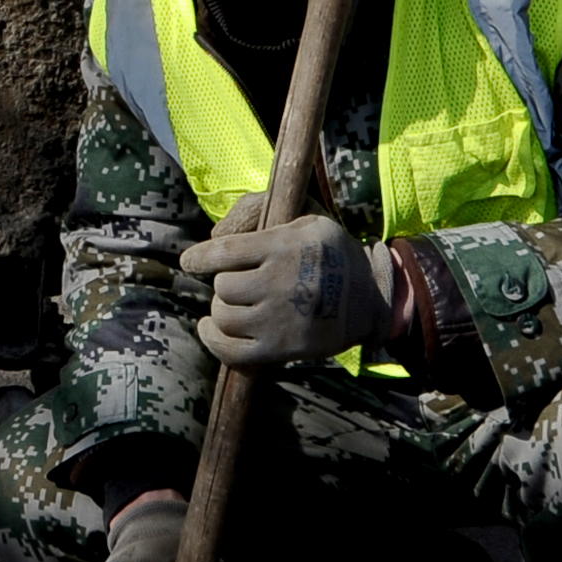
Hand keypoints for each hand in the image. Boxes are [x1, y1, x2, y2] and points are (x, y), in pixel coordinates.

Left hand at [183, 216, 394, 368]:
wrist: (371, 298)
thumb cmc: (329, 252)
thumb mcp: (306, 216)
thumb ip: (258, 210)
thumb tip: (214, 236)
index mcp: (285, 246)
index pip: (225, 252)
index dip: (199, 258)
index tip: (190, 261)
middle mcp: (281, 283)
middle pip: (223, 286)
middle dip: (224, 283)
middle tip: (237, 282)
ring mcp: (280, 319)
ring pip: (224, 316)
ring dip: (223, 309)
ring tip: (234, 303)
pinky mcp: (282, 349)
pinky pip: (232, 351)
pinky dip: (214, 340)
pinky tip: (211, 328)